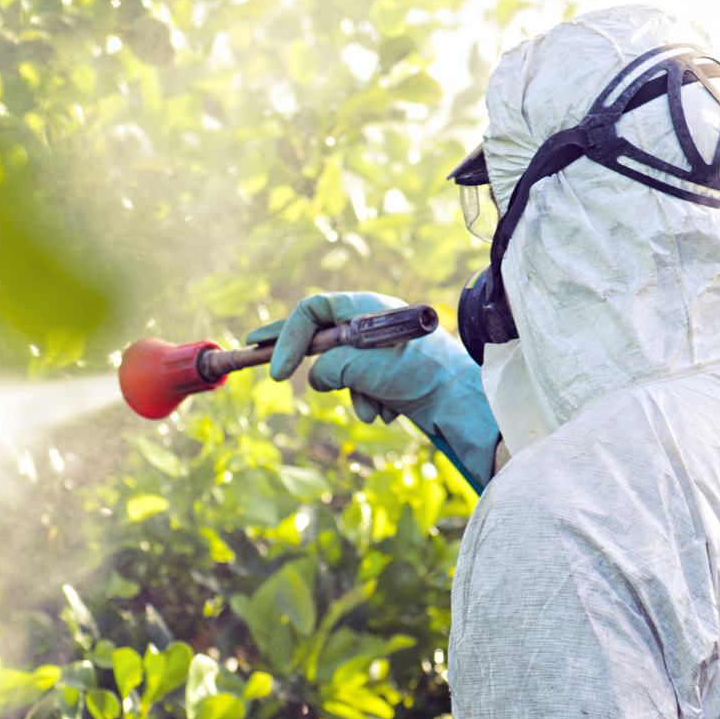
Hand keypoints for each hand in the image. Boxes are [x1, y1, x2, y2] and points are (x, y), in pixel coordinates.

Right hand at [245, 292, 499, 486]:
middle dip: (300, 355)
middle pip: (321, 335)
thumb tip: (317, 379)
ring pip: (343, 373)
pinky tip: (393, 410)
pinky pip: (363, 391)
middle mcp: (373, 326)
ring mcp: (383, 352)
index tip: (275, 370)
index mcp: (367, 308)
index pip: (313, 310)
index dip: (287, 337)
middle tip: (257, 352)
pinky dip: (371, 403)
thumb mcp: (360, 365)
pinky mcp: (392, 377)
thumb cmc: (418, 374)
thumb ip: (327, 368)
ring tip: (375, 402)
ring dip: (353, 394)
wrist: (462, 403)